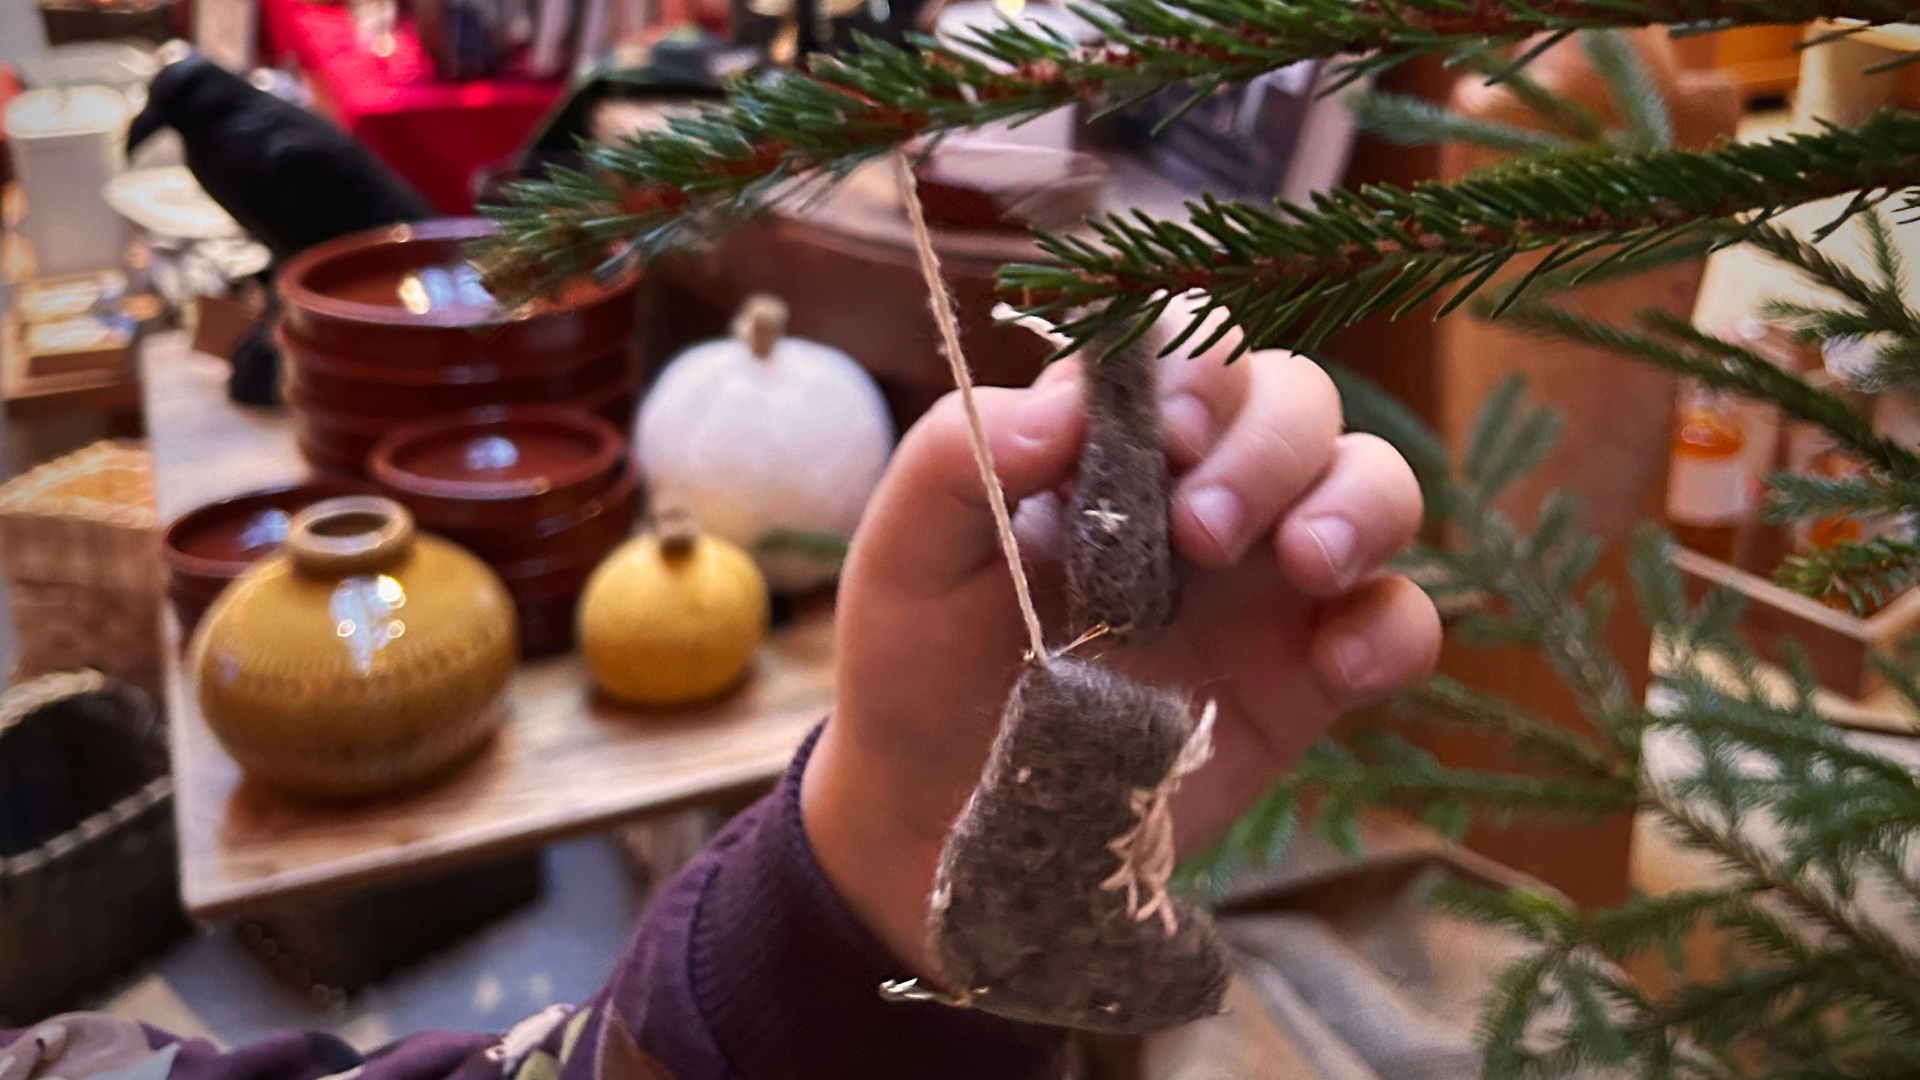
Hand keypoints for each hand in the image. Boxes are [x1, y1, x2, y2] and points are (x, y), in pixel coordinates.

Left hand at [800, 324, 1441, 976]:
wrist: (934, 820)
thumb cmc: (914, 667)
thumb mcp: (901, 557)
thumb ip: (955, 459)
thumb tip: (1062, 406)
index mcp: (1108, 443)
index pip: (1187, 348)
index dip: (1198, 366)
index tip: (1164, 434)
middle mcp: (1200, 490)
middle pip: (1296, 399)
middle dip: (1269, 443)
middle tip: (1203, 530)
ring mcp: (1264, 582)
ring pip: (1373, 483)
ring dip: (1357, 503)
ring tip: (1306, 565)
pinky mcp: (1305, 677)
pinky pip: (1399, 623)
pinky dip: (1395, 627)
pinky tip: (1339, 665)